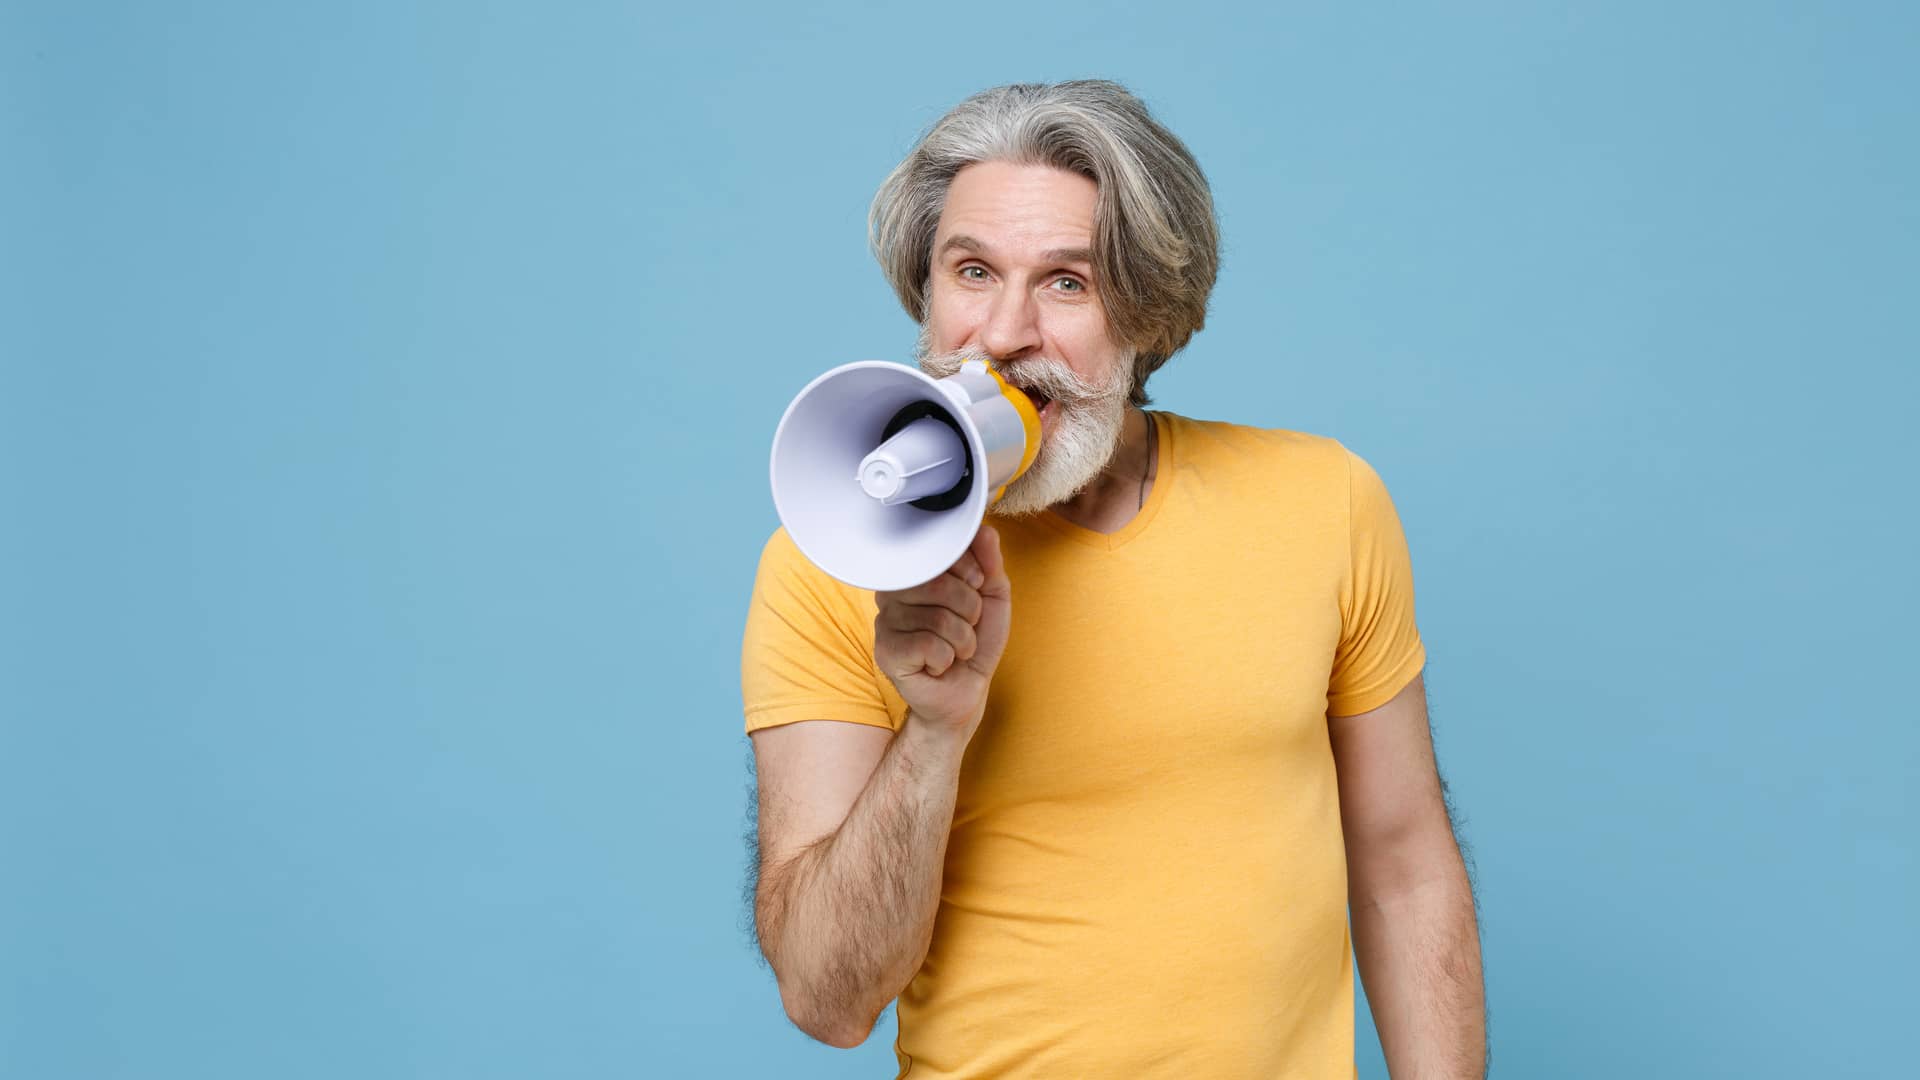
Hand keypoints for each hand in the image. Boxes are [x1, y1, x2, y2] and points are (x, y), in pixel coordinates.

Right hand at [872, 525, 1011, 742]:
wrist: (966, 691)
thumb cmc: (974, 640)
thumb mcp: (991, 596)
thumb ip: (989, 561)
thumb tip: (984, 528)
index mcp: (916, 572)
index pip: (940, 552)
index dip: (970, 570)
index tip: (977, 586)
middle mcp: (893, 592)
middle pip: (939, 584)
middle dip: (970, 610)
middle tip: (968, 626)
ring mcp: (885, 621)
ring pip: (938, 618)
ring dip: (963, 640)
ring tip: (956, 650)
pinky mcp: (886, 652)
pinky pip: (929, 646)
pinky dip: (947, 659)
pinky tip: (938, 664)